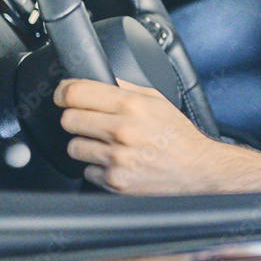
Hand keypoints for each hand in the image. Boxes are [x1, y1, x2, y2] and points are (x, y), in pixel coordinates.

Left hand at [55, 78, 225, 194]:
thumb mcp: (157, 99)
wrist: (197, 167)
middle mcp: (122, 130)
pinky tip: (117, 161)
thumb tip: (96, 79)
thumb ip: (126, 88)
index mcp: (131, 105)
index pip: (76, 93)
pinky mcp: (115, 180)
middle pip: (68, 119)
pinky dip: (98, 167)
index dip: (63, 92)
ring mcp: (117, 158)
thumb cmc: (178, 134)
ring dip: (86, 144)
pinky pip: (87, 171)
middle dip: (76, 118)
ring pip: (74, 147)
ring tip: (109, 144)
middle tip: (91, 121)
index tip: (63, 95)